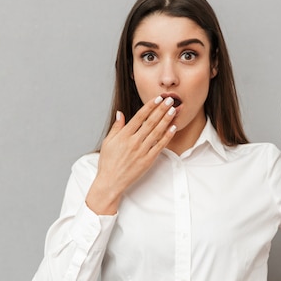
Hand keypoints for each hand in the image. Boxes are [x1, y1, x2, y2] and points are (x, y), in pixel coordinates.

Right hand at [86, 96, 177, 214]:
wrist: (111, 182)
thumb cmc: (108, 162)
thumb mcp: (108, 142)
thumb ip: (116, 127)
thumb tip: (120, 113)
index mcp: (123, 135)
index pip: (139, 116)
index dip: (150, 106)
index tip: (158, 98)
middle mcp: (133, 141)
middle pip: (150, 122)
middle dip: (161, 109)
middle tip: (170, 100)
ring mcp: (141, 151)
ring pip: (157, 132)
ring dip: (166, 120)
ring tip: (173, 110)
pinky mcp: (148, 160)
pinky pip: (160, 146)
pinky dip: (167, 136)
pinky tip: (173, 128)